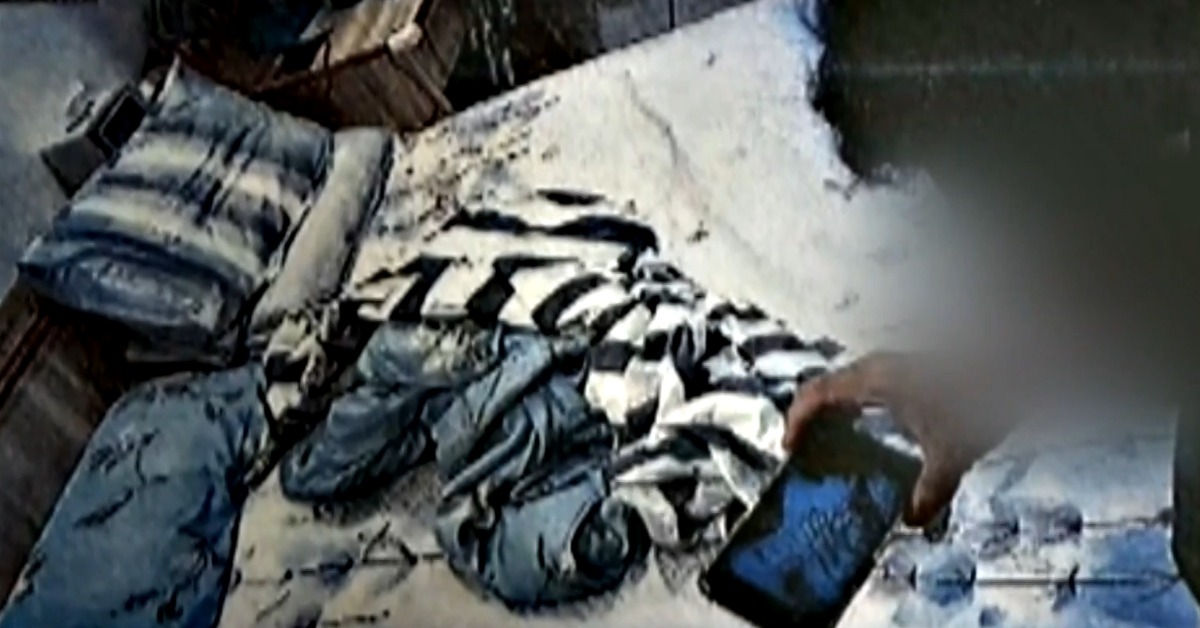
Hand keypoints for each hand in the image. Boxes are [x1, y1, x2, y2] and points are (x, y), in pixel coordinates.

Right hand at [782, 352, 1001, 526]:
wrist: (1017, 364)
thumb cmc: (980, 399)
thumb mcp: (951, 454)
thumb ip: (930, 490)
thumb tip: (911, 518)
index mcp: (873, 380)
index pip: (815, 393)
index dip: (797, 419)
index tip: (791, 449)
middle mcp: (877, 368)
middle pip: (827, 389)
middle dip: (813, 422)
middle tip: (809, 456)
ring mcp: (894, 367)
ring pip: (848, 387)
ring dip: (836, 415)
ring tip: (836, 450)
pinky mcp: (910, 371)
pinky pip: (868, 389)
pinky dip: (859, 411)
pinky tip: (876, 439)